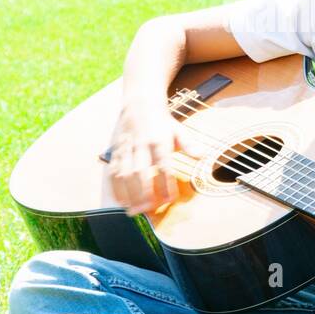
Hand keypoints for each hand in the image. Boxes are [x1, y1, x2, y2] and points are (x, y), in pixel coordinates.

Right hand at [108, 99, 205, 215]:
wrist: (139, 102)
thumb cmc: (162, 122)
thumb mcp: (179, 130)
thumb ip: (189, 144)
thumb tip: (201, 155)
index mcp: (159, 141)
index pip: (163, 166)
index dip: (165, 185)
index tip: (169, 200)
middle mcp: (141, 145)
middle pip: (140, 173)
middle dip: (143, 194)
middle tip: (147, 211)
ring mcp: (126, 149)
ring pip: (123, 174)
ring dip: (128, 194)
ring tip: (133, 211)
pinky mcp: (115, 152)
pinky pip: (112, 172)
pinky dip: (115, 188)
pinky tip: (121, 201)